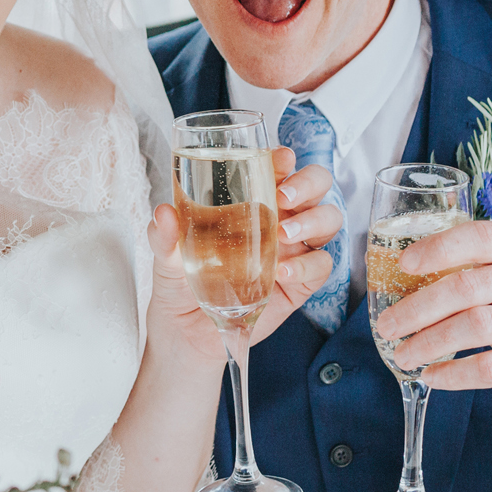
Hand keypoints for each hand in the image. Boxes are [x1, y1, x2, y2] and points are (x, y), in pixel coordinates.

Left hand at [144, 147, 342, 358]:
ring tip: (284, 235)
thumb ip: (164, 235)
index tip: (278, 159)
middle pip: (315, 186)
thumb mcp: (166, 257)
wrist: (185, 333)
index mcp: (249, 202)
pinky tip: (284, 272)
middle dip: (309, 183)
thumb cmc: (180, 283)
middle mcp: (278, 220)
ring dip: (313, 221)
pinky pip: (321, 265)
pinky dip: (308, 265)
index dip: (284, 159)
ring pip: (328, 220)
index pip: (277, 169)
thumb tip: (164, 212)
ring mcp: (292, 250)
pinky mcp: (299, 283)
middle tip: (284, 197)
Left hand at [374, 220, 491, 425]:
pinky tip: (432, 375)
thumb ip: (471, 269)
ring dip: (430, 342)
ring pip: (476, 325)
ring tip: (403, 354)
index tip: (403, 265)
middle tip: (387, 326)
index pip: (478, 237)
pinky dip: (454, 373)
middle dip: (418, 308)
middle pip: (467, 286)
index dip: (437, 249)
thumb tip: (399, 275)